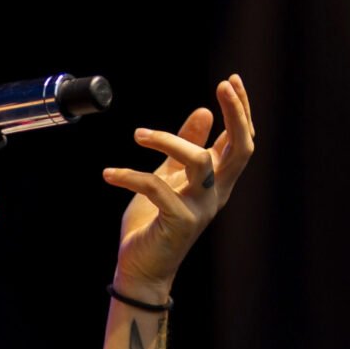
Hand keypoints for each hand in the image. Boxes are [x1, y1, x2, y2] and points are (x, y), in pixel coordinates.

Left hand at [102, 73, 254, 299]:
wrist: (141, 268)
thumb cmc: (153, 222)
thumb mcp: (168, 177)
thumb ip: (185, 146)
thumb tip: (203, 112)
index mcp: (217, 182)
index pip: (240, 141)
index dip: (241, 111)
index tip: (232, 80)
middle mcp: (216, 194)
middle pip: (240, 148)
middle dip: (236, 114)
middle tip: (221, 86)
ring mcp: (201, 209)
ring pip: (199, 161)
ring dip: (167, 140)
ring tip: (138, 135)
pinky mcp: (180, 222)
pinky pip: (157, 188)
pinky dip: (130, 176)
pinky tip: (108, 174)